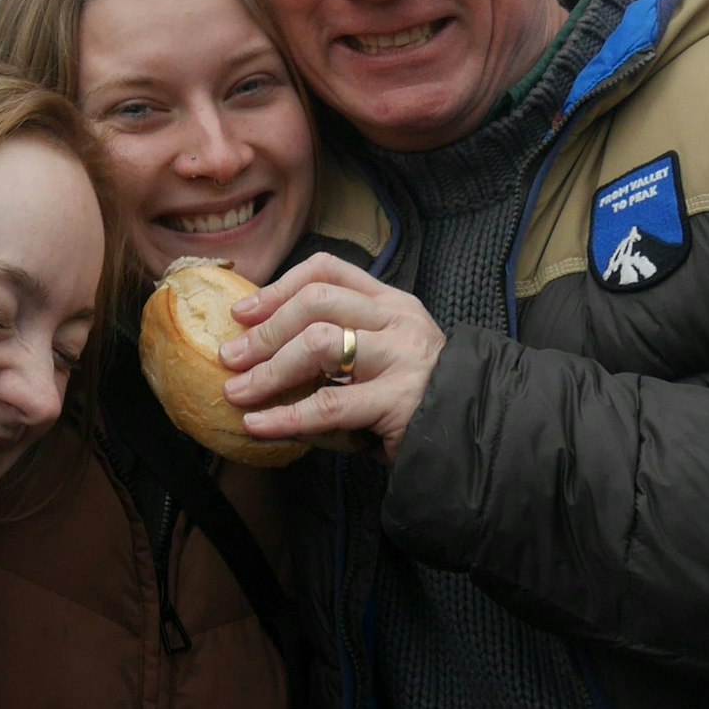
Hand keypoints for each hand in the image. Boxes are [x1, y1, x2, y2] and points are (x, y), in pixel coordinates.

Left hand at [219, 252, 444, 459]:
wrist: (477, 437)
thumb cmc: (417, 400)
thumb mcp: (382, 360)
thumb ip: (340, 349)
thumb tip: (263, 355)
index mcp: (390, 303)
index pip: (327, 271)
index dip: (278, 287)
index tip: (243, 311)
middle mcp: (397, 320)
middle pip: (316, 303)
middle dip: (264, 330)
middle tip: (231, 357)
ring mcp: (401, 357)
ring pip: (320, 344)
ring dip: (270, 369)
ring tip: (239, 392)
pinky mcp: (400, 400)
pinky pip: (329, 404)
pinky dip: (286, 415)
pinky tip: (260, 424)